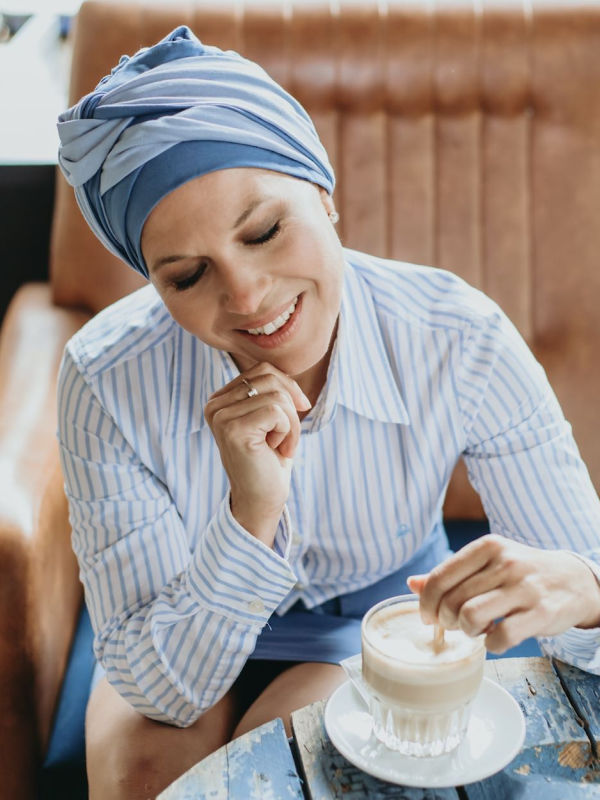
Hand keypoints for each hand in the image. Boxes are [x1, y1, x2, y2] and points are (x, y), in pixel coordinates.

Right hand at [205, 363, 310, 545]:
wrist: (262, 499)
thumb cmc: (269, 460)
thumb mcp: (271, 417)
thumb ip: (272, 389)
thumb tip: (290, 368)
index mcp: (220, 399)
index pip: (263, 370)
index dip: (287, 390)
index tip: (289, 421)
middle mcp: (214, 405)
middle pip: (271, 378)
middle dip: (290, 408)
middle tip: (285, 437)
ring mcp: (221, 417)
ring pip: (278, 396)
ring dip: (291, 425)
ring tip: (279, 446)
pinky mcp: (233, 430)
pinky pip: (278, 412)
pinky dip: (289, 433)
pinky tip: (276, 451)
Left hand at [407, 534, 599, 653]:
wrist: (573, 580)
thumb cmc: (520, 573)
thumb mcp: (486, 563)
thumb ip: (451, 574)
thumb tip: (411, 583)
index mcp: (487, 547)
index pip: (440, 577)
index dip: (426, 603)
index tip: (428, 617)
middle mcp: (505, 563)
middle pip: (452, 601)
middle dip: (446, 620)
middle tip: (455, 625)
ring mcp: (524, 587)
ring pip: (471, 617)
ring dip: (467, 632)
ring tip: (475, 630)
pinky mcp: (541, 612)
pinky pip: (501, 637)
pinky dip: (491, 644)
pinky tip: (496, 638)